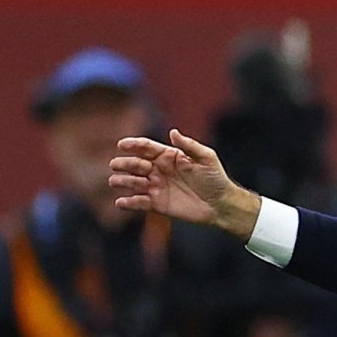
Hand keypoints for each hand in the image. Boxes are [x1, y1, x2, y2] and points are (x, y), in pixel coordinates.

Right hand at [109, 128, 260, 240]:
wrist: (221, 204)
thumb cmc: (215, 178)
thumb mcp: (206, 158)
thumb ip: (189, 146)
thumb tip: (173, 132)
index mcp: (168, 156)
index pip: (146, 147)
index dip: (133, 145)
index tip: (122, 145)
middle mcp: (158, 170)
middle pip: (135, 164)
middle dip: (125, 163)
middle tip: (117, 165)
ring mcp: (156, 187)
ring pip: (133, 182)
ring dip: (123, 181)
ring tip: (115, 181)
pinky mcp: (156, 204)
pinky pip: (138, 203)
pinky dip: (128, 203)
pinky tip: (121, 202)